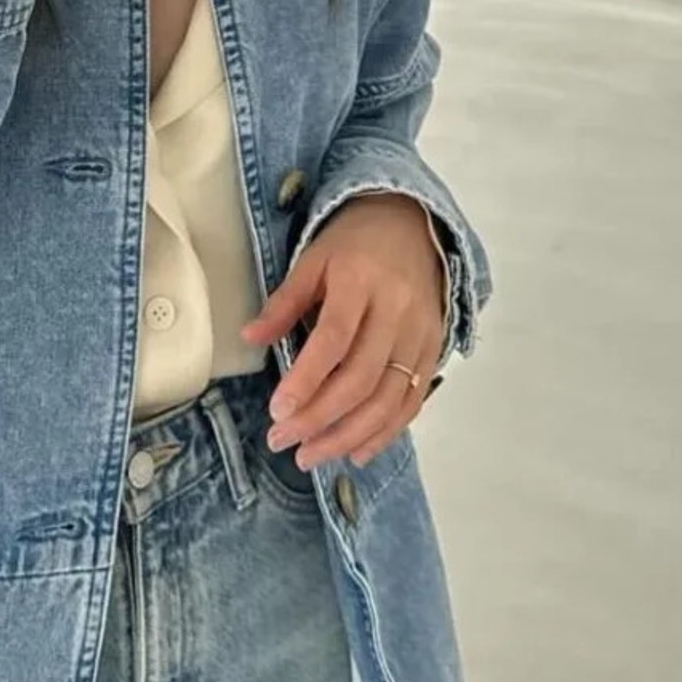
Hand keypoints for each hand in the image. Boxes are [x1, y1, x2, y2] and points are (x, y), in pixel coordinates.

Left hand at [240, 194, 445, 469]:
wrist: (413, 225)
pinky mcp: (433, 350)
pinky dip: (384, 433)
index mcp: (360, 281)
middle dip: (319, 418)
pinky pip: (411, 401)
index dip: (306, 379)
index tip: (277, 410)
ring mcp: (420, 333)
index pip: (334, 339)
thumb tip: (248, 338)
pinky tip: (355, 452)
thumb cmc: (353, 244)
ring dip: (347, 435)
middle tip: (281, 440)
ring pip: (387, 398)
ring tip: (310, 456)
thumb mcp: (312, 260)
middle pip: (360, 377)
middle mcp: (397, 310)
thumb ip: (283, 302)